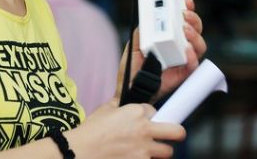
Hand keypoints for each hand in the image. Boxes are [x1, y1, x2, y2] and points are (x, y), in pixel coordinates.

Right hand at [66, 98, 184, 158]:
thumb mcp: (105, 110)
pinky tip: (135, 157)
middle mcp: (145, 130)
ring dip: (160, 152)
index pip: (155, 111)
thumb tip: (125, 104)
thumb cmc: (90, 132)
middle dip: (176, 134)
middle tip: (170, 136)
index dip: (151, 116)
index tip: (148, 121)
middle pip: (177, 132)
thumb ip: (120, 105)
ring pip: (167, 153)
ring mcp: (144, 151)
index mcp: (136, 113)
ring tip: (148, 151)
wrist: (79, 152)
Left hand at [116, 0, 206, 100]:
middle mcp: (180, 46)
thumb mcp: (135, 44)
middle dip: (194, 19)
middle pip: (196, 30)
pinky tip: (187, 50)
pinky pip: (194, 65)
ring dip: (195, 35)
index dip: (188, 9)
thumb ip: (142, 31)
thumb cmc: (133, 67)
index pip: (184, 20)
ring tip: (185, 30)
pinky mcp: (184, 74)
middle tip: (185, 15)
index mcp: (170, 37)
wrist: (129, 88)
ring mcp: (184, 60)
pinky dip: (193, 57)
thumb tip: (148, 18)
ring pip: (199, 45)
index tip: (186, 0)